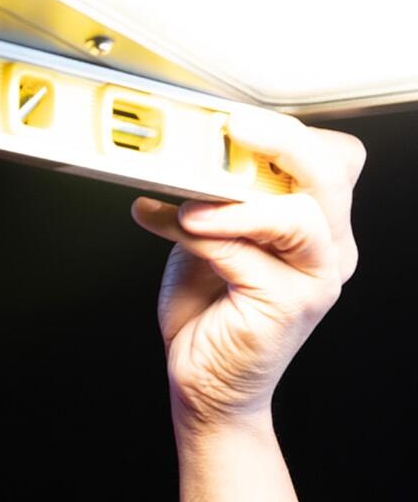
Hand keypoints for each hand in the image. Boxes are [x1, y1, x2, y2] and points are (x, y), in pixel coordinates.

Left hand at [129, 109, 364, 428]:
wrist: (203, 383)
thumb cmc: (208, 311)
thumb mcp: (207, 237)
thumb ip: (208, 197)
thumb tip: (176, 154)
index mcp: (317, 222)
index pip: (328, 156)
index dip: (285, 131)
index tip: (232, 118)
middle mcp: (329, 247)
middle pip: (330, 171)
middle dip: (280, 141)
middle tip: (230, 129)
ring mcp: (315, 278)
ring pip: (302, 212)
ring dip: (237, 198)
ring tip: (189, 200)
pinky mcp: (288, 306)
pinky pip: (247, 254)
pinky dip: (204, 234)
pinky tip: (170, 224)